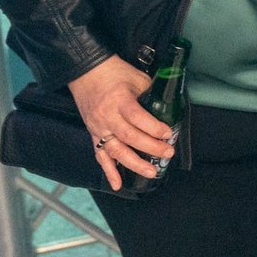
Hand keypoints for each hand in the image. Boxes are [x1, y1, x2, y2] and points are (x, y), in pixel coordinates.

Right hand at [66, 54, 171, 191]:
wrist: (86, 72)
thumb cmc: (115, 73)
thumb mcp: (137, 78)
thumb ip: (151, 94)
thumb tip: (169, 109)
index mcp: (119, 100)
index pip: (138, 118)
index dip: (154, 128)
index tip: (168, 133)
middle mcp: (107, 116)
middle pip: (129, 137)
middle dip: (150, 148)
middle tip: (167, 154)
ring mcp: (98, 127)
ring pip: (115, 151)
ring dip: (134, 164)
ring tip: (151, 172)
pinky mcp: (93, 134)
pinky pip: (100, 156)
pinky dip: (109, 171)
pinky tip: (118, 184)